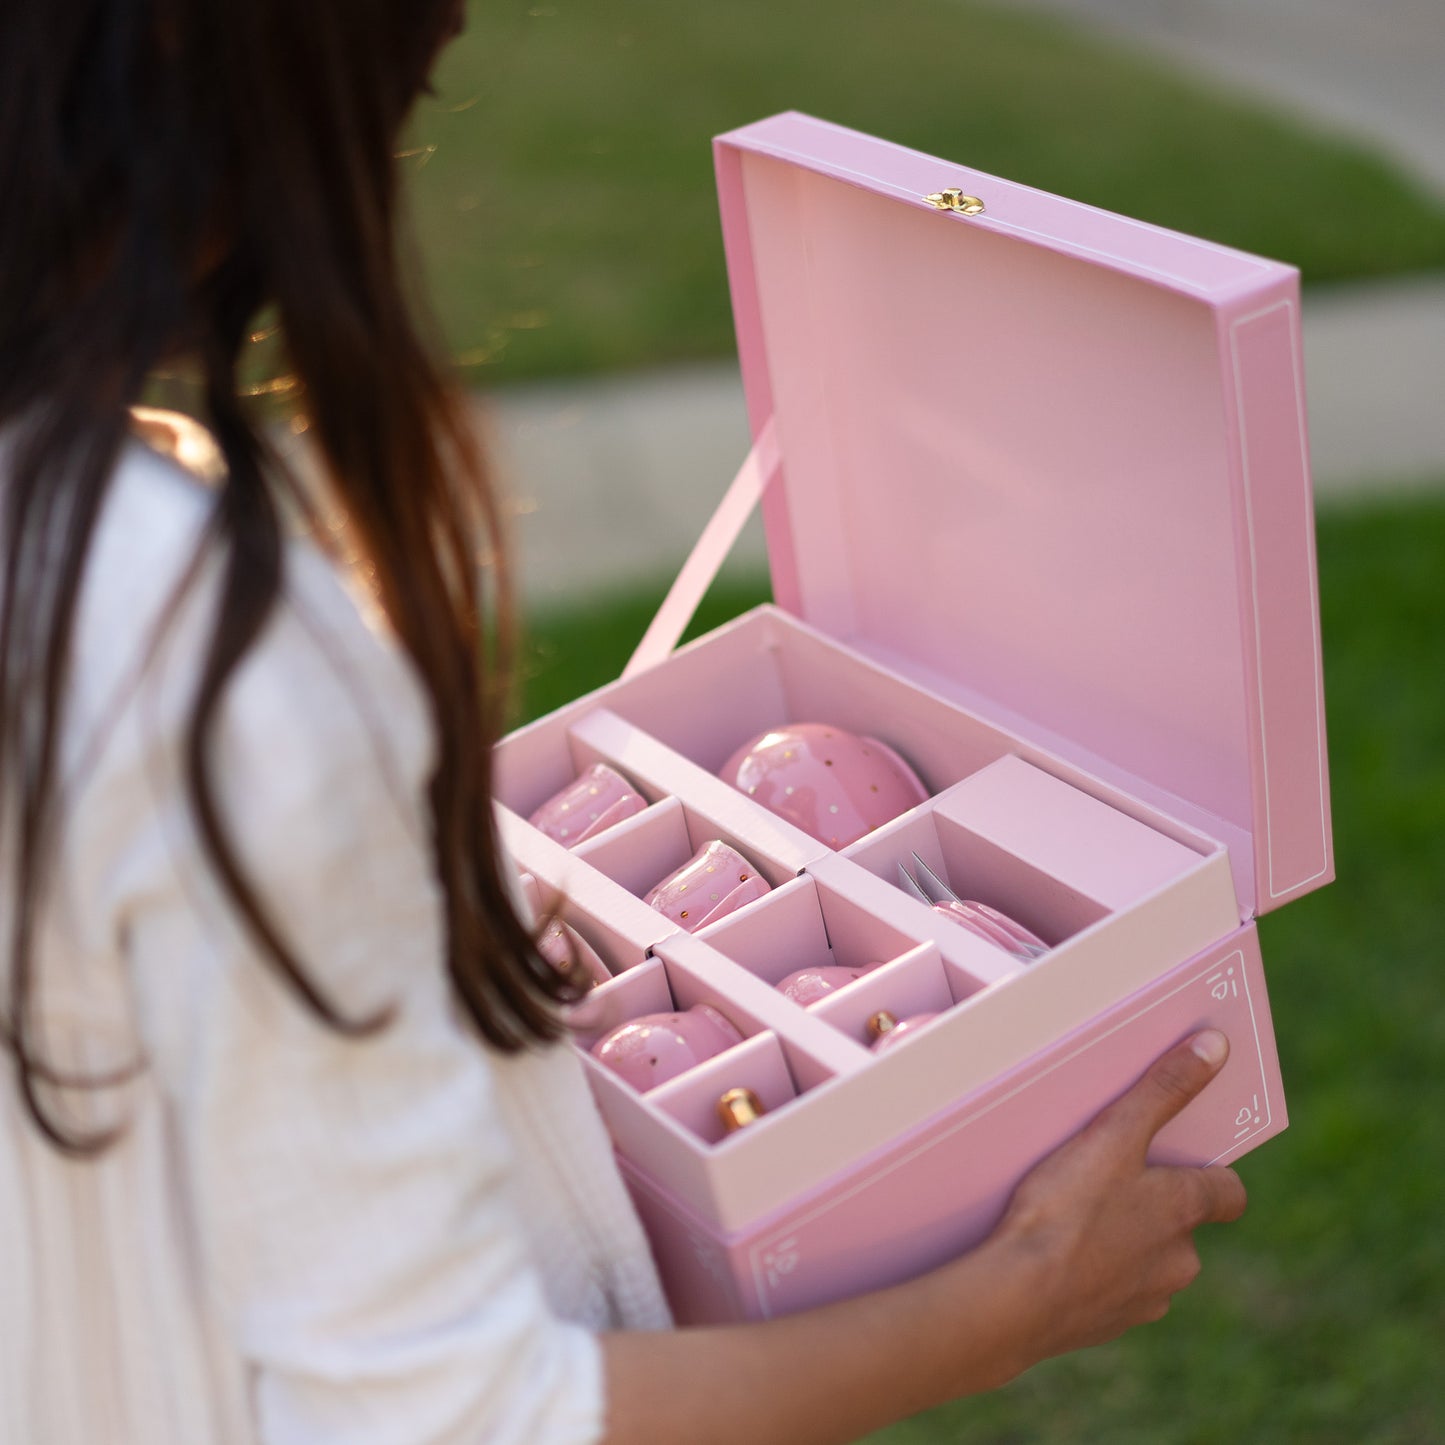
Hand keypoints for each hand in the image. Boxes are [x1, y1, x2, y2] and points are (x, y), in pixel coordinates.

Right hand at [989, 1030, 1247, 1362]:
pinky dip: (1093, 1274)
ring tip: (1071, 1216)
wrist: (1015, 1298)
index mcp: (1184, 1212)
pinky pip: (1110, 1292)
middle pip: (1182, 1227)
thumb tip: (1217, 1047)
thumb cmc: (1065, 1210)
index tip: (1186, 1158)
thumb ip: (1164, 1090)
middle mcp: (1178, 1261)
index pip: (1229, 1193)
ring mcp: (1144, 1300)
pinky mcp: (1106, 1325)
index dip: (1212, 1173)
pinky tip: (1055, 1255)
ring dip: (1123, 1242)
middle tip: (1106, 1178)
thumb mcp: (1113, 1134)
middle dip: (1153, 1206)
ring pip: (1146, 1262)